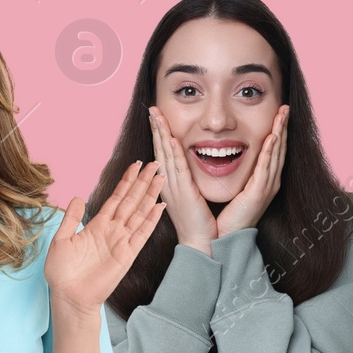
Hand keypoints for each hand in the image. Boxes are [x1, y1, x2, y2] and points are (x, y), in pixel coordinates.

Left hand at [45, 160, 165, 318]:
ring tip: (161, 178)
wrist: (69, 296)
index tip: (136, 165)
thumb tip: (78, 197)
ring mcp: (121, 241)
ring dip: (150, 195)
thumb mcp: (61, 240)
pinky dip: (151, 219)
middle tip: (155, 164)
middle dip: (143, 182)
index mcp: (97, 225)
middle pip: (132, 201)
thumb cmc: (62, 272)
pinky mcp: (127, 254)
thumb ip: (71, 218)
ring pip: (140, 213)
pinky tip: (160, 206)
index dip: (126, 182)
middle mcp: (112, 230)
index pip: (116, 198)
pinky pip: (142, 233)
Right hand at [149, 107, 215, 254]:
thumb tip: (188, 169)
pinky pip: (177, 168)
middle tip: (152, 109)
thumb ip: (188, 182)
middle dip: (156, 128)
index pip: (162, 153)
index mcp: (170, 184)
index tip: (156, 118)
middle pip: (159, 149)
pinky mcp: (183, 192)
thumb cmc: (199, 223)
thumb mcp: (191, 197)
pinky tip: (170, 137)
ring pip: (165, 154)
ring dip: (161, 133)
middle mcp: (167, 183)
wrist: (201, 243)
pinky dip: (172, 152)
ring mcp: (173, 187)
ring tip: (157, 115)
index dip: (158, 134)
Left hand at [217, 105, 287, 236]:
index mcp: (262, 181)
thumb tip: (223, 156)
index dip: (277, 131)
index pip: (273, 151)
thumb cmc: (224, 216)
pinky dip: (270, 152)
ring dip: (280, 133)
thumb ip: (235, 175)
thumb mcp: (233, 190)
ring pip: (276, 154)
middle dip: (283, 127)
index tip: (279, 114)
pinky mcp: (258, 193)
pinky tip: (273, 137)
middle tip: (286, 108)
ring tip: (283, 115)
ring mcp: (266, 188)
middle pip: (279, 149)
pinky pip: (265, 168)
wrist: (222, 239)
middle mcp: (268, 182)